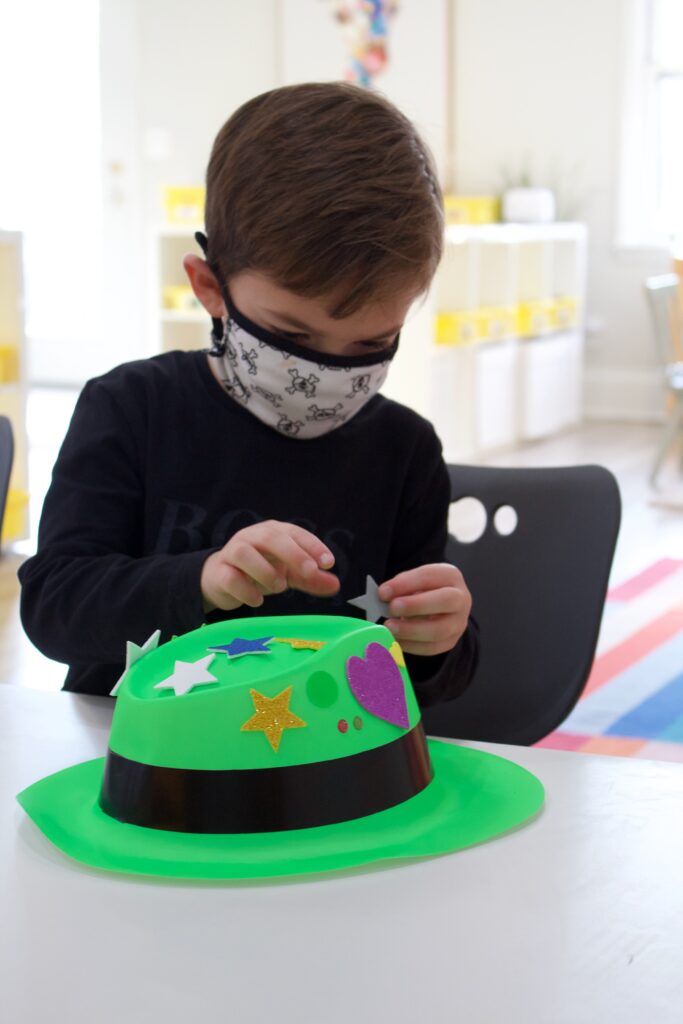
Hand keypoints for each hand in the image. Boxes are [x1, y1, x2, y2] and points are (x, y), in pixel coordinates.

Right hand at [201, 520, 339, 612]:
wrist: (221, 579)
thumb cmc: (259, 570)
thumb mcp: (288, 572)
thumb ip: (310, 578)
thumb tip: (335, 585)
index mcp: (272, 532)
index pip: (294, 532)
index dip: (312, 545)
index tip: (328, 563)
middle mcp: (251, 537)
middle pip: (270, 537)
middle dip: (292, 553)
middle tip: (309, 571)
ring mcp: (232, 553)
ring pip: (244, 553)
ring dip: (265, 570)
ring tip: (280, 586)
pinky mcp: (219, 572)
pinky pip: (230, 578)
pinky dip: (246, 590)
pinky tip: (258, 600)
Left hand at [378, 563, 471, 656]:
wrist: (438, 607)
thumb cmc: (421, 590)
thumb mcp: (412, 582)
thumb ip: (399, 587)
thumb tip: (384, 596)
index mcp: (450, 576)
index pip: (430, 576)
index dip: (406, 584)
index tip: (383, 592)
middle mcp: (461, 598)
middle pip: (445, 601)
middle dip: (415, 605)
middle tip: (392, 608)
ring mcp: (458, 622)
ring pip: (439, 630)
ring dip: (411, 630)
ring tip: (389, 627)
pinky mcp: (451, 641)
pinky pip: (432, 647)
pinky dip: (410, 645)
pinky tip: (395, 639)